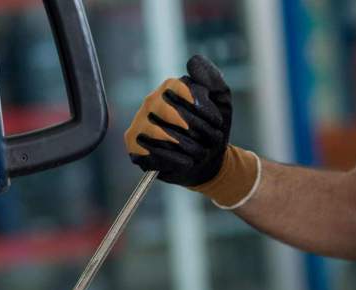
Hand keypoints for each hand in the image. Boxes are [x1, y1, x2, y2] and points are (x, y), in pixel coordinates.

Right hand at [124, 55, 258, 206]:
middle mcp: (151, 102)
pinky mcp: (134, 144)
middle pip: (172, 112)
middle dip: (197, 131)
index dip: (203, 110)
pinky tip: (187, 162)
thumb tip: (191, 62)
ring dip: (187, 146)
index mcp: (170, 88)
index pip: (183, 91)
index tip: (217, 123)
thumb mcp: (221, 102)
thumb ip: (212, 79)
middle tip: (211, 141)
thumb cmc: (211, 130)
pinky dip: (172, 159)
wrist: (207, 162)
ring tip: (200, 153)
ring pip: (160, 133)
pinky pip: (150, 151)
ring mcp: (140, 122)